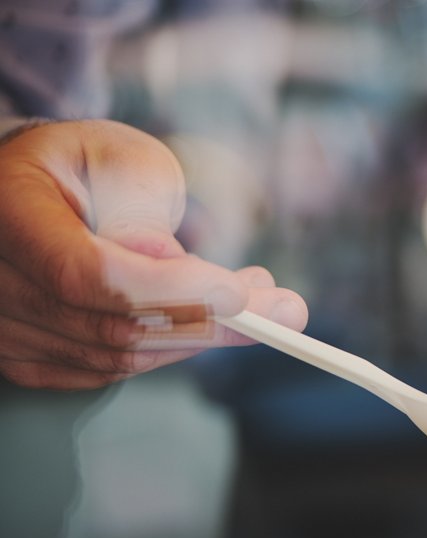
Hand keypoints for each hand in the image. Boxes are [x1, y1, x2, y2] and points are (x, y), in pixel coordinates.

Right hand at [0, 119, 305, 389]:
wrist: (46, 192)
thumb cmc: (87, 169)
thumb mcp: (122, 161)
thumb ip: (143, 211)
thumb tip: (172, 267)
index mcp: (7, 210)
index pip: (87, 272)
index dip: (168, 292)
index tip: (239, 295)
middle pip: (108, 326)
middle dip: (208, 322)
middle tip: (281, 308)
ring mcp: (3, 324)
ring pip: (116, 356)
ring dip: (199, 338)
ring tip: (255, 305)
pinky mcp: (26, 356)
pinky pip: (108, 371)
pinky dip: (168, 352)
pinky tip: (204, 323)